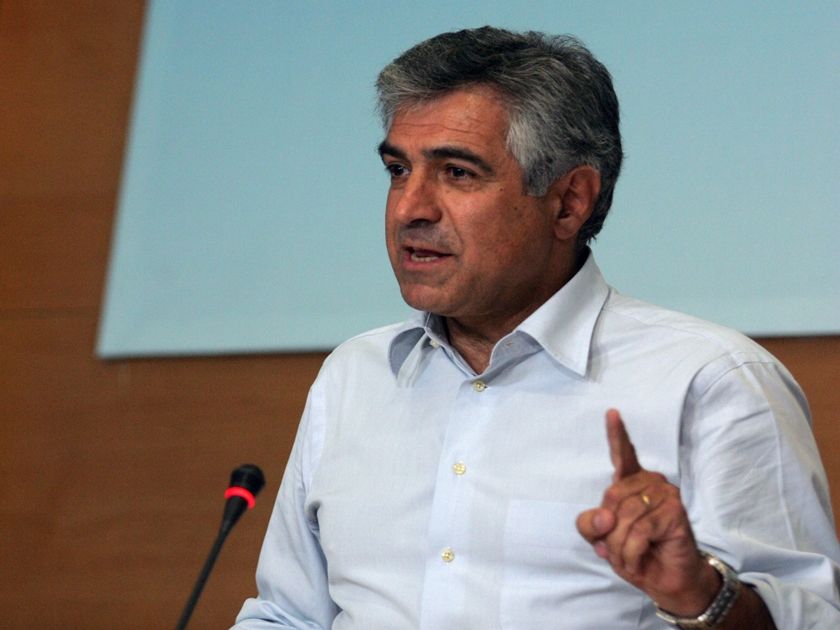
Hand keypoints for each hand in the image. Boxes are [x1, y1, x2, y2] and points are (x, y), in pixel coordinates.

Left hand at [576, 409, 719, 615]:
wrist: (666, 581)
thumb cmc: (636, 553)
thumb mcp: (601, 540)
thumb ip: (591, 525)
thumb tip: (603, 518)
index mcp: (631, 483)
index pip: (623, 454)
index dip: (616, 433)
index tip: (611, 412)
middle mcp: (650, 483)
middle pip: (610, 500)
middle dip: (607, 533)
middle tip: (615, 549)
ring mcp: (666, 495)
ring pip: (624, 517)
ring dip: (619, 546)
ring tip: (628, 557)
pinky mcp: (675, 512)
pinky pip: (639, 531)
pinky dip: (632, 551)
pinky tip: (639, 559)